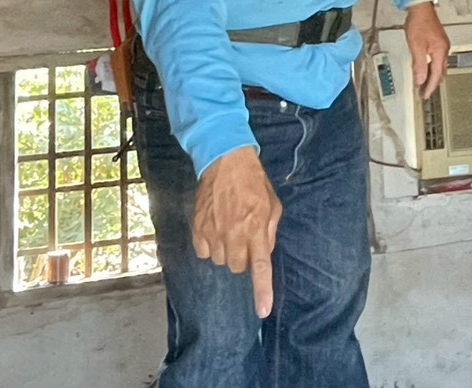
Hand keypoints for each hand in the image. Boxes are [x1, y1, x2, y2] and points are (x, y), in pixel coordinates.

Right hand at [193, 146, 281, 316]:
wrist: (225, 161)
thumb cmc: (254, 182)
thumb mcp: (273, 204)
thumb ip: (270, 231)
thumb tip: (264, 253)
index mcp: (256, 228)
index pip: (259, 267)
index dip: (262, 291)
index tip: (263, 310)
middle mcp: (234, 234)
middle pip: (237, 267)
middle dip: (243, 258)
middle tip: (245, 237)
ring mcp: (213, 233)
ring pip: (220, 261)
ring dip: (226, 251)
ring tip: (230, 228)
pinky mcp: (198, 229)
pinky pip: (204, 253)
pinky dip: (210, 245)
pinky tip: (215, 227)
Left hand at [405, 2, 448, 98]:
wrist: (420, 8)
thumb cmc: (419, 23)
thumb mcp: (416, 46)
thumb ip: (419, 65)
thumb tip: (420, 80)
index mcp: (440, 51)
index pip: (436, 75)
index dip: (430, 87)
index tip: (425, 95)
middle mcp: (444, 48)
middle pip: (440, 71)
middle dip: (432, 83)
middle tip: (424, 92)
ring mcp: (442, 44)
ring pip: (438, 65)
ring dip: (431, 75)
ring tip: (423, 83)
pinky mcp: (438, 41)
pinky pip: (437, 58)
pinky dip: (431, 66)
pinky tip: (424, 67)